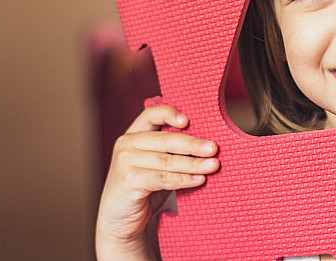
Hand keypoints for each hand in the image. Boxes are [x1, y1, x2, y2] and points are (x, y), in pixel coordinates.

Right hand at [95, 105, 219, 259]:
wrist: (122, 221)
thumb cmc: (145, 189)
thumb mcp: (157, 165)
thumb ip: (172, 152)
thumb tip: (207, 145)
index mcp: (134, 134)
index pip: (151, 114)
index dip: (170, 114)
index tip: (188, 121)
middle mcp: (126, 144)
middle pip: (166, 139)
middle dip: (193, 144)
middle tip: (213, 149)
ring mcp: (125, 162)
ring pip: (167, 160)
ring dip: (193, 164)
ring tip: (212, 166)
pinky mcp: (128, 181)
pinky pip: (163, 178)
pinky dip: (183, 179)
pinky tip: (199, 180)